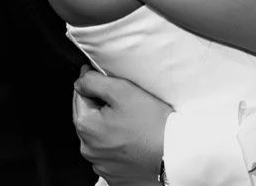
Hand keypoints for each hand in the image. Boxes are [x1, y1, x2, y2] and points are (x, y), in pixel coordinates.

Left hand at [73, 66, 172, 184]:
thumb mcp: (123, 90)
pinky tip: (134, 140)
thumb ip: (94, 81)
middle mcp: (89, 149)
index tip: (110, 84)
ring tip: (133, 123)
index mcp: (86, 127)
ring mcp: (101, 165)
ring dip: (110, 128)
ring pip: (100, 138)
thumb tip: (80, 80)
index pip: (80, 96)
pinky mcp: (114, 175)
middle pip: (90, 118)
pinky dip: (119, 146)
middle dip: (103, 108)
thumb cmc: (152, 123)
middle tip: (126, 104)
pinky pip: (111, 155)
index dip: (95, 86)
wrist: (175, 153)